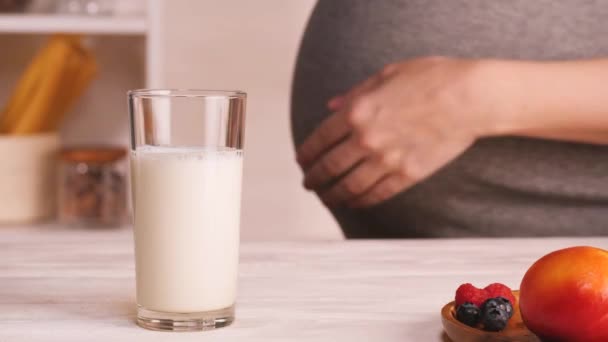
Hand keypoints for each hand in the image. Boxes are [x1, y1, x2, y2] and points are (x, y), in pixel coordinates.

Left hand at [297, 57, 495, 206]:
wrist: (471, 98)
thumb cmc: (432, 78)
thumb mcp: (387, 74)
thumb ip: (354, 93)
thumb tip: (330, 106)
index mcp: (357, 112)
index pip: (319, 140)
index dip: (306, 154)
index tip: (301, 162)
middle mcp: (366, 139)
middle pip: (328, 168)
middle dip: (313, 179)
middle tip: (308, 184)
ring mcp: (387, 160)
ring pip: (349, 186)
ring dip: (332, 195)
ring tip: (326, 198)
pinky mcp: (407, 175)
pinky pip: (376, 194)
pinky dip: (360, 201)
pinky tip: (354, 203)